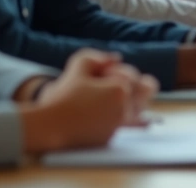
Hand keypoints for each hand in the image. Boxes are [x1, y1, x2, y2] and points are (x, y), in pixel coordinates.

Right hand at [22, 49, 156, 152]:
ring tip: (109, 99)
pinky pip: (131, 125)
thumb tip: (115, 58)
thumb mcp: (78, 67)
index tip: (102, 75)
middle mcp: (126, 109)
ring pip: (141, 107)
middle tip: (116, 85)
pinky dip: (124, 117)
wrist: (48, 127)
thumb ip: (97, 57)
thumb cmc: (62, 97)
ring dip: (131, 100)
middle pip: (147, 90)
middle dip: (135, 84)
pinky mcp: (114, 138)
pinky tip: (107, 114)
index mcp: (120, 90)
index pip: (131, 74)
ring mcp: (121, 126)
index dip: (116, 72)